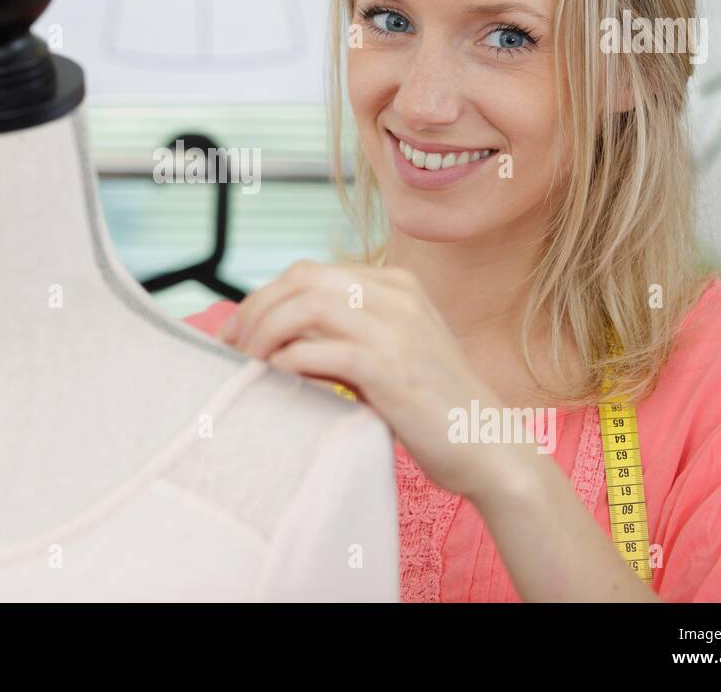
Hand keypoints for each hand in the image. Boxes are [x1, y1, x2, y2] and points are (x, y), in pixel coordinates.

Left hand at [217, 258, 525, 502]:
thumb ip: (343, 338)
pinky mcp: (392, 366)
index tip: (237, 332)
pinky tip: (277, 380)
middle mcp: (397, 296)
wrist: (490, 448)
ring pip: (305, 305)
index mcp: (396, 286)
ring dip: (264, 333)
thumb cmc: (434, 410)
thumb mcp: (389, 356)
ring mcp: (397, 328)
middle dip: (254, 309)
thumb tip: (276, 340)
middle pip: (301, 279)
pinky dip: (288, 362)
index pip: (309, 272)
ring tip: (247, 365)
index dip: (263, 297)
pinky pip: (320, 350)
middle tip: (230, 348)